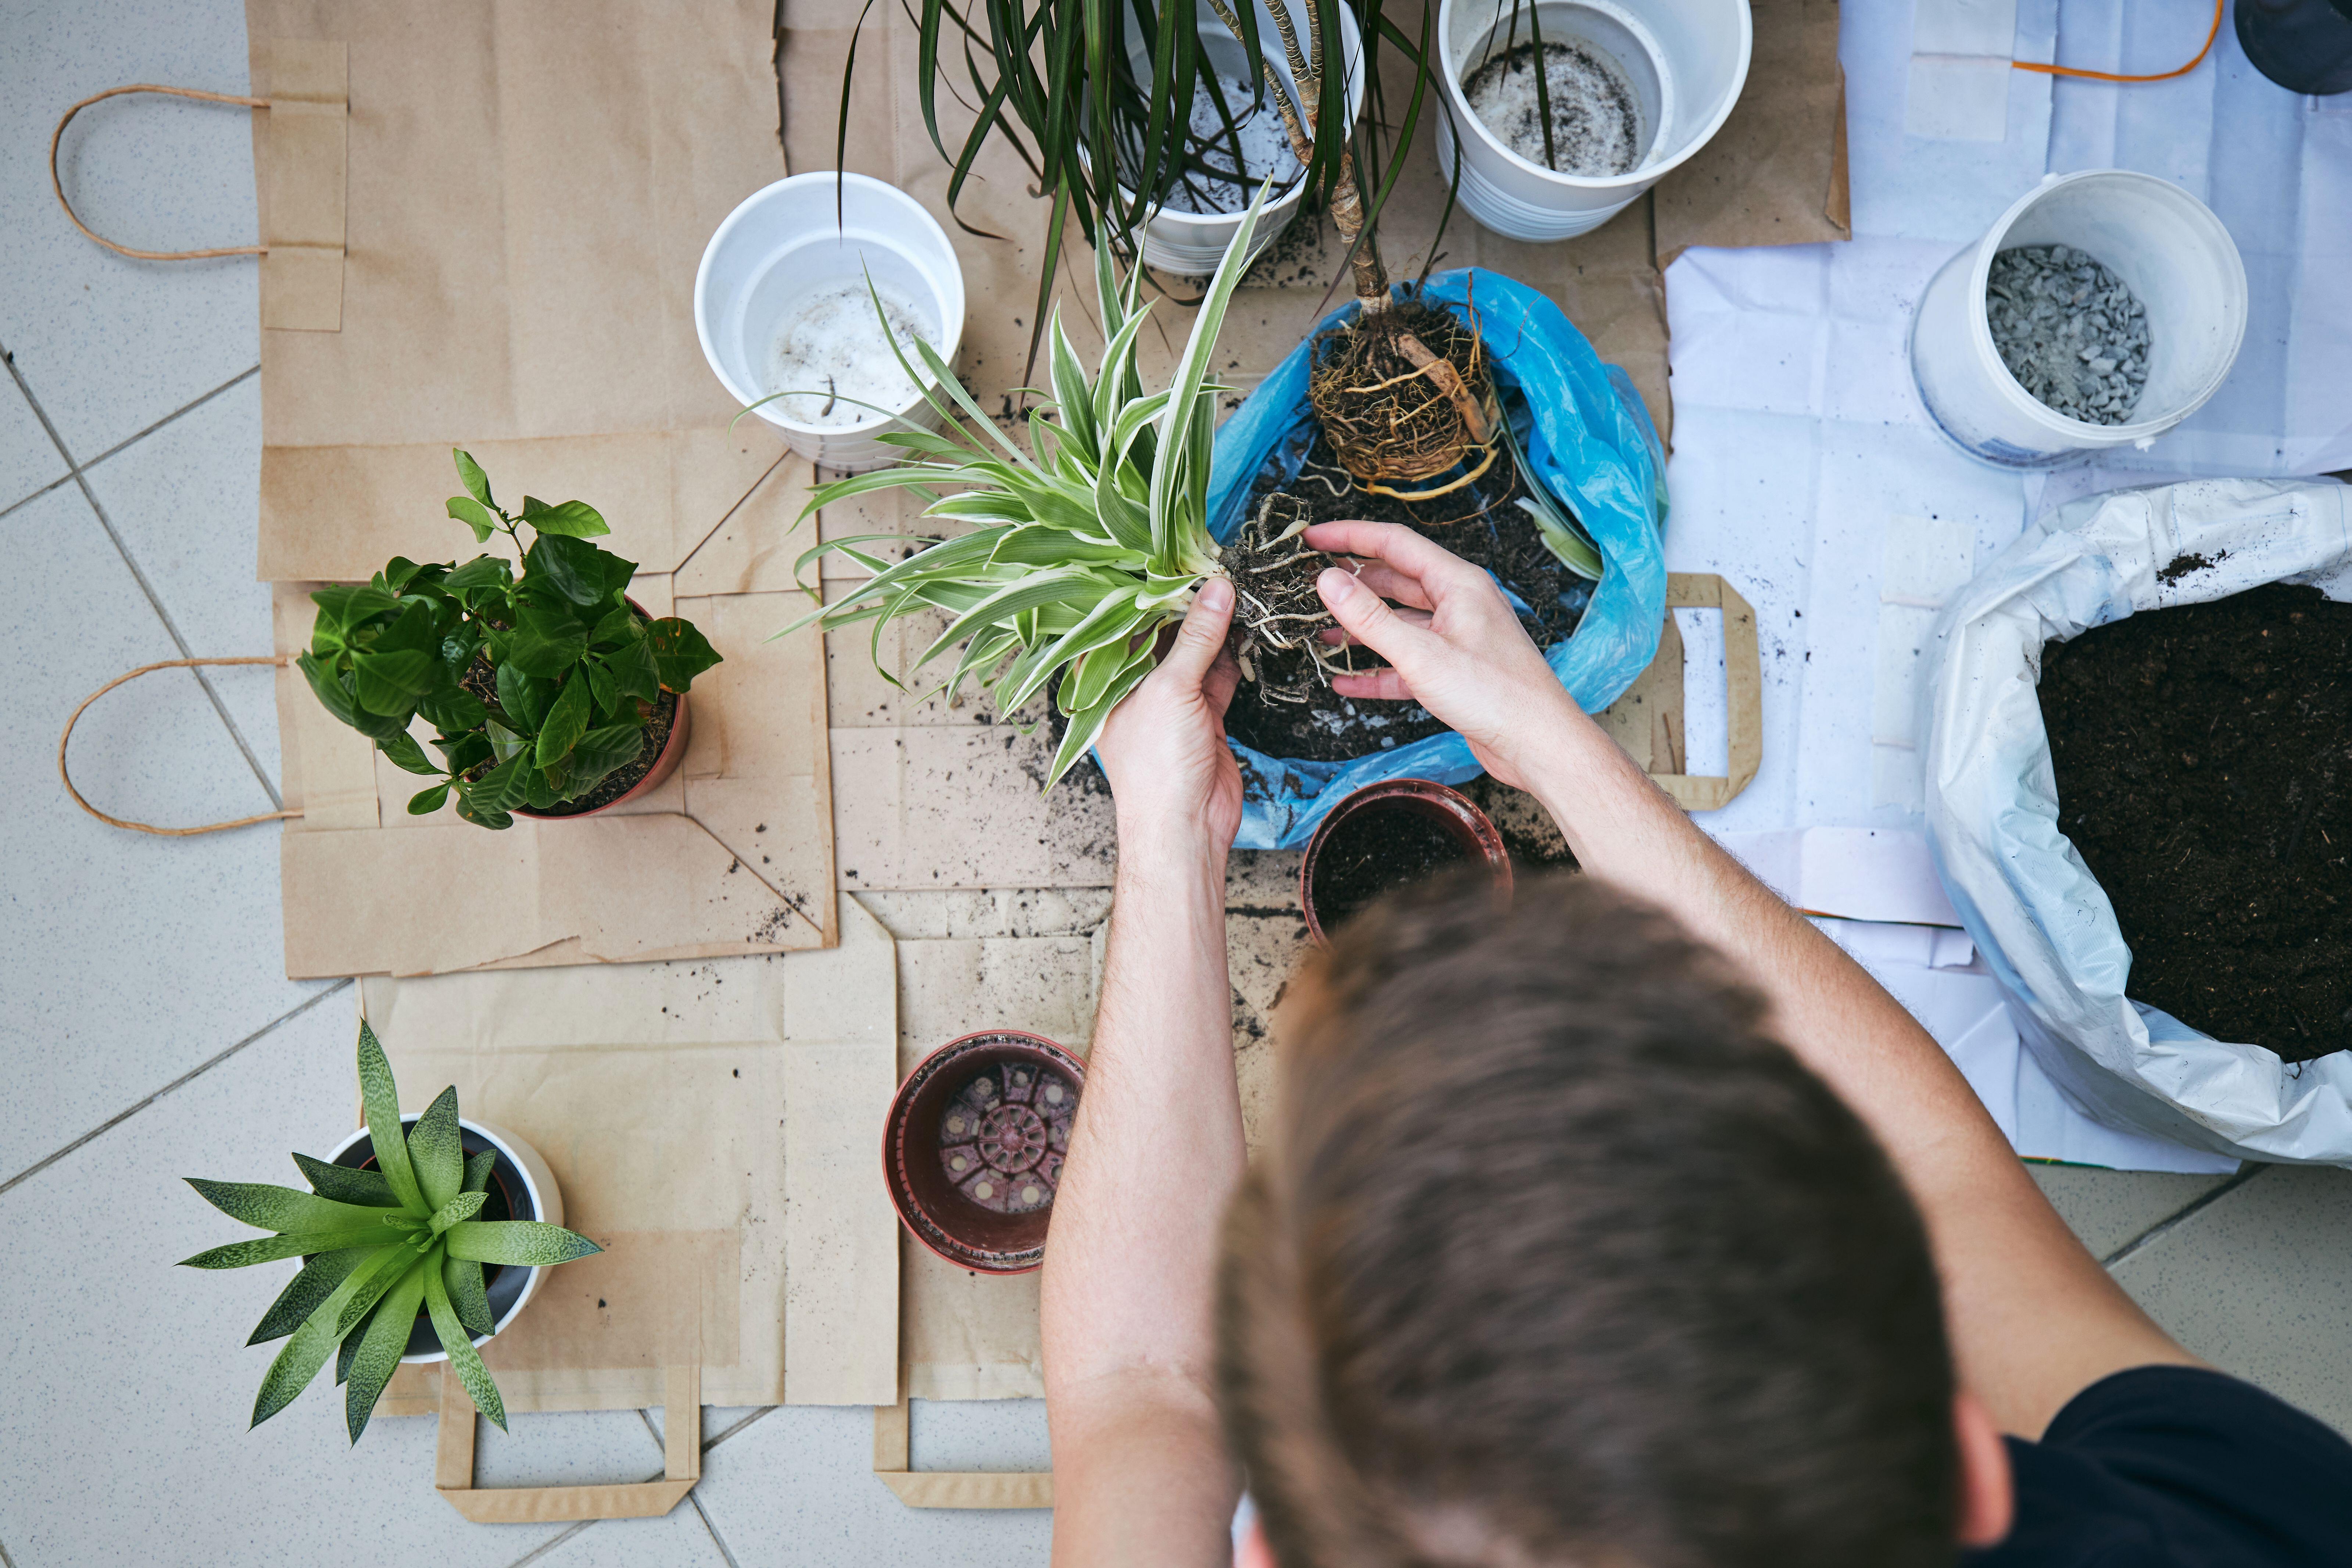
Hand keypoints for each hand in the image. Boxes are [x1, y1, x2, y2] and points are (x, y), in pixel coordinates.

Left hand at [1095, 576, 1243, 859]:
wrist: (1184, 828)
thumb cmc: (1155, 768)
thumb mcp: (1172, 690)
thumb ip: (1195, 638)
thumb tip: (1216, 589)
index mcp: (1104, 676)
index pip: (1119, 617)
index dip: (1143, 585)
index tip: (1171, 549)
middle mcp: (1133, 683)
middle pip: (1160, 629)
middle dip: (1187, 600)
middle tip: (1213, 560)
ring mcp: (1169, 698)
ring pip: (1193, 648)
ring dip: (1215, 623)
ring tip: (1236, 585)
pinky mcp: (1202, 713)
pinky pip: (1217, 672)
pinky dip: (1232, 651)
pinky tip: (1246, 624)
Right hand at [1306, 521, 1585, 791]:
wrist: (1538, 744)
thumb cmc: (1495, 695)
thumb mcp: (1421, 654)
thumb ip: (1370, 618)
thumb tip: (1328, 581)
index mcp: (1458, 583)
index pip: (1394, 543)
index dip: (1349, 536)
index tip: (1311, 538)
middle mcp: (1459, 603)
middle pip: (1395, 580)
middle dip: (1352, 583)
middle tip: (1310, 585)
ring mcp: (1457, 637)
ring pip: (1400, 622)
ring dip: (1362, 628)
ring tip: (1322, 635)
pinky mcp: (1455, 671)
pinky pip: (1407, 662)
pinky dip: (1378, 670)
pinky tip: (1347, 682)